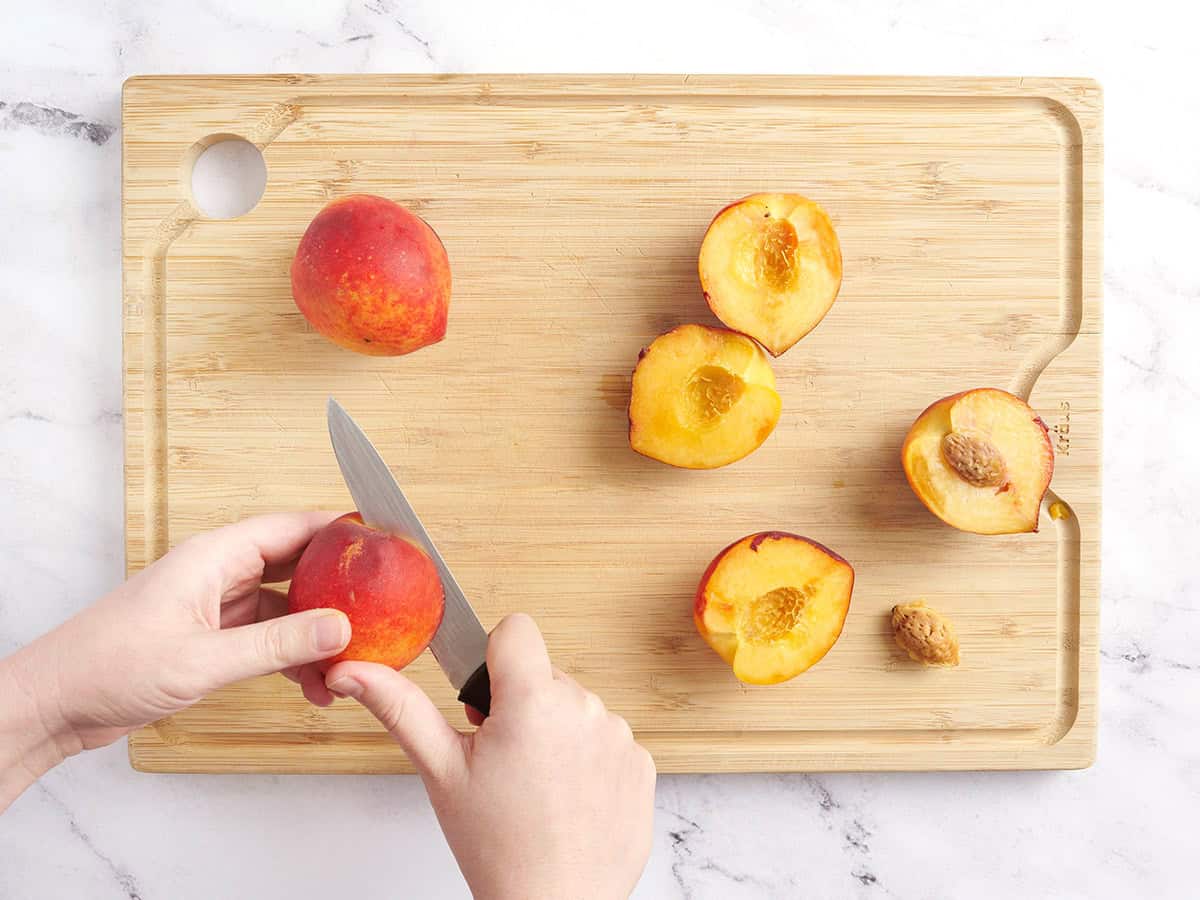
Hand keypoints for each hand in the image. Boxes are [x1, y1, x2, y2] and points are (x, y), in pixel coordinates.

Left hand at [0, 511, 350, 795]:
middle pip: (294, 564)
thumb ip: (278, 645)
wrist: (55, 704)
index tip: (381, 541)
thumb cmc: (109, 666)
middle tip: (379, 602)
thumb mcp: (204, 659)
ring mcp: (213, 606)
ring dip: (314, 632)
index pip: (292, 527)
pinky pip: (265, 637)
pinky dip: (290, 656)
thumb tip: (340, 628)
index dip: (339, 530)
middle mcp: (217, 573)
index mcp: (213, 557)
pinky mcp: (208, 638)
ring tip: (347, 660)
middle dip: (336, 585)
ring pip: (283, 606)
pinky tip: (312, 682)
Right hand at [324, 614, 655, 899]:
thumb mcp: (440, 771)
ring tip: (536, 785)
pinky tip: (568, 797)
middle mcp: (583, 708)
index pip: (516, 629)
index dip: (495, 657)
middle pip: (544, 674)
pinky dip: (588, 760)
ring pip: (577, 707)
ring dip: (557, 732)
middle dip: (522, 705)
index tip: (487, 699)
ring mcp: (618, 736)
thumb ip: (399, 707)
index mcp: (532, 700)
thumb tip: (353, 670)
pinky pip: (608, 739)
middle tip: (504, 760)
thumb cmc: (497, 847)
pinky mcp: (641, 764)